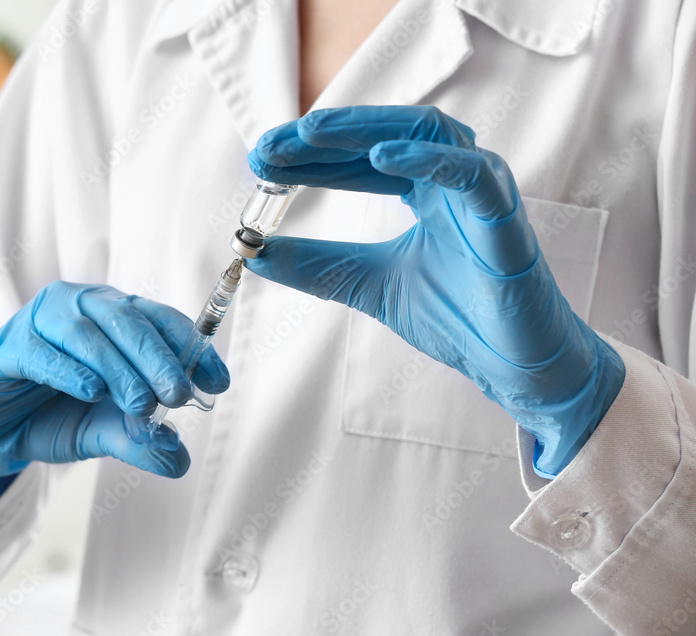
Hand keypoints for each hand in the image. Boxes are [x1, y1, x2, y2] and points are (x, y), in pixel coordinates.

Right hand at [0, 281, 229, 516]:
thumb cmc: (50, 416)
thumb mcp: (102, 432)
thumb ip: (139, 441)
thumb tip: (180, 460)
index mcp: (113, 318)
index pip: (161, 320)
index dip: (193, 348)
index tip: (218, 383)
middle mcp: (81, 308)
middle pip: (128, 319)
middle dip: (158, 358)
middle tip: (179, 395)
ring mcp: (41, 321)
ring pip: (88, 332)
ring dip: (119, 368)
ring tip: (140, 405)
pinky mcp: (7, 345)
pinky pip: (40, 350)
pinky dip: (68, 369)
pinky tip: (90, 391)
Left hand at [245, 105, 623, 478]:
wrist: (516, 367)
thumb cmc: (460, 318)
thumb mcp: (368, 286)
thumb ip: (318, 265)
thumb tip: (256, 253)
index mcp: (424, 194)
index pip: (360, 159)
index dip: (309, 157)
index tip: (260, 161)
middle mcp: (452, 183)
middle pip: (386, 134)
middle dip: (324, 138)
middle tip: (269, 147)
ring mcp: (482, 195)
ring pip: (429, 133)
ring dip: (366, 131)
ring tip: (310, 135)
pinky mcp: (506, 220)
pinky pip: (473, 175)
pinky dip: (429, 160)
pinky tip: (383, 157)